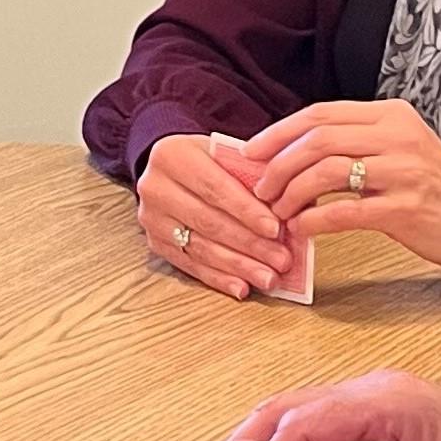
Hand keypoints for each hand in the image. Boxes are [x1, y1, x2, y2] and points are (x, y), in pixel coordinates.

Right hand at [133, 130, 294, 299]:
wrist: (172, 168)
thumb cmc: (210, 160)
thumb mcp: (227, 153)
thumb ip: (253, 173)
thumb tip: (288, 209)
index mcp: (172, 155)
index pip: (214, 187)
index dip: (246, 211)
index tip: (276, 229)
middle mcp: (155, 187)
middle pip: (209, 221)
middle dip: (249, 244)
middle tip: (281, 260)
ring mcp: (152, 218)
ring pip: (200, 247)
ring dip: (238, 266)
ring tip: (269, 278)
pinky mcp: (155, 243)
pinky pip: (190, 265)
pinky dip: (219, 278)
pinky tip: (242, 287)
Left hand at [243, 101, 440, 272]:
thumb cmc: (431, 186)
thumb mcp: (397, 148)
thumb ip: (354, 142)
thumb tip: (291, 150)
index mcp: (391, 115)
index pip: (321, 114)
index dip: (279, 133)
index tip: (252, 152)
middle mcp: (397, 136)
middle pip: (318, 139)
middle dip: (279, 165)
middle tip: (261, 189)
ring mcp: (404, 171)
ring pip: (327, 171)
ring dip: (292, 193)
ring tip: (279, 212)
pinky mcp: (406, 208)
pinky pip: (346, 211)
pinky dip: (315, 221)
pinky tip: (302, 229)